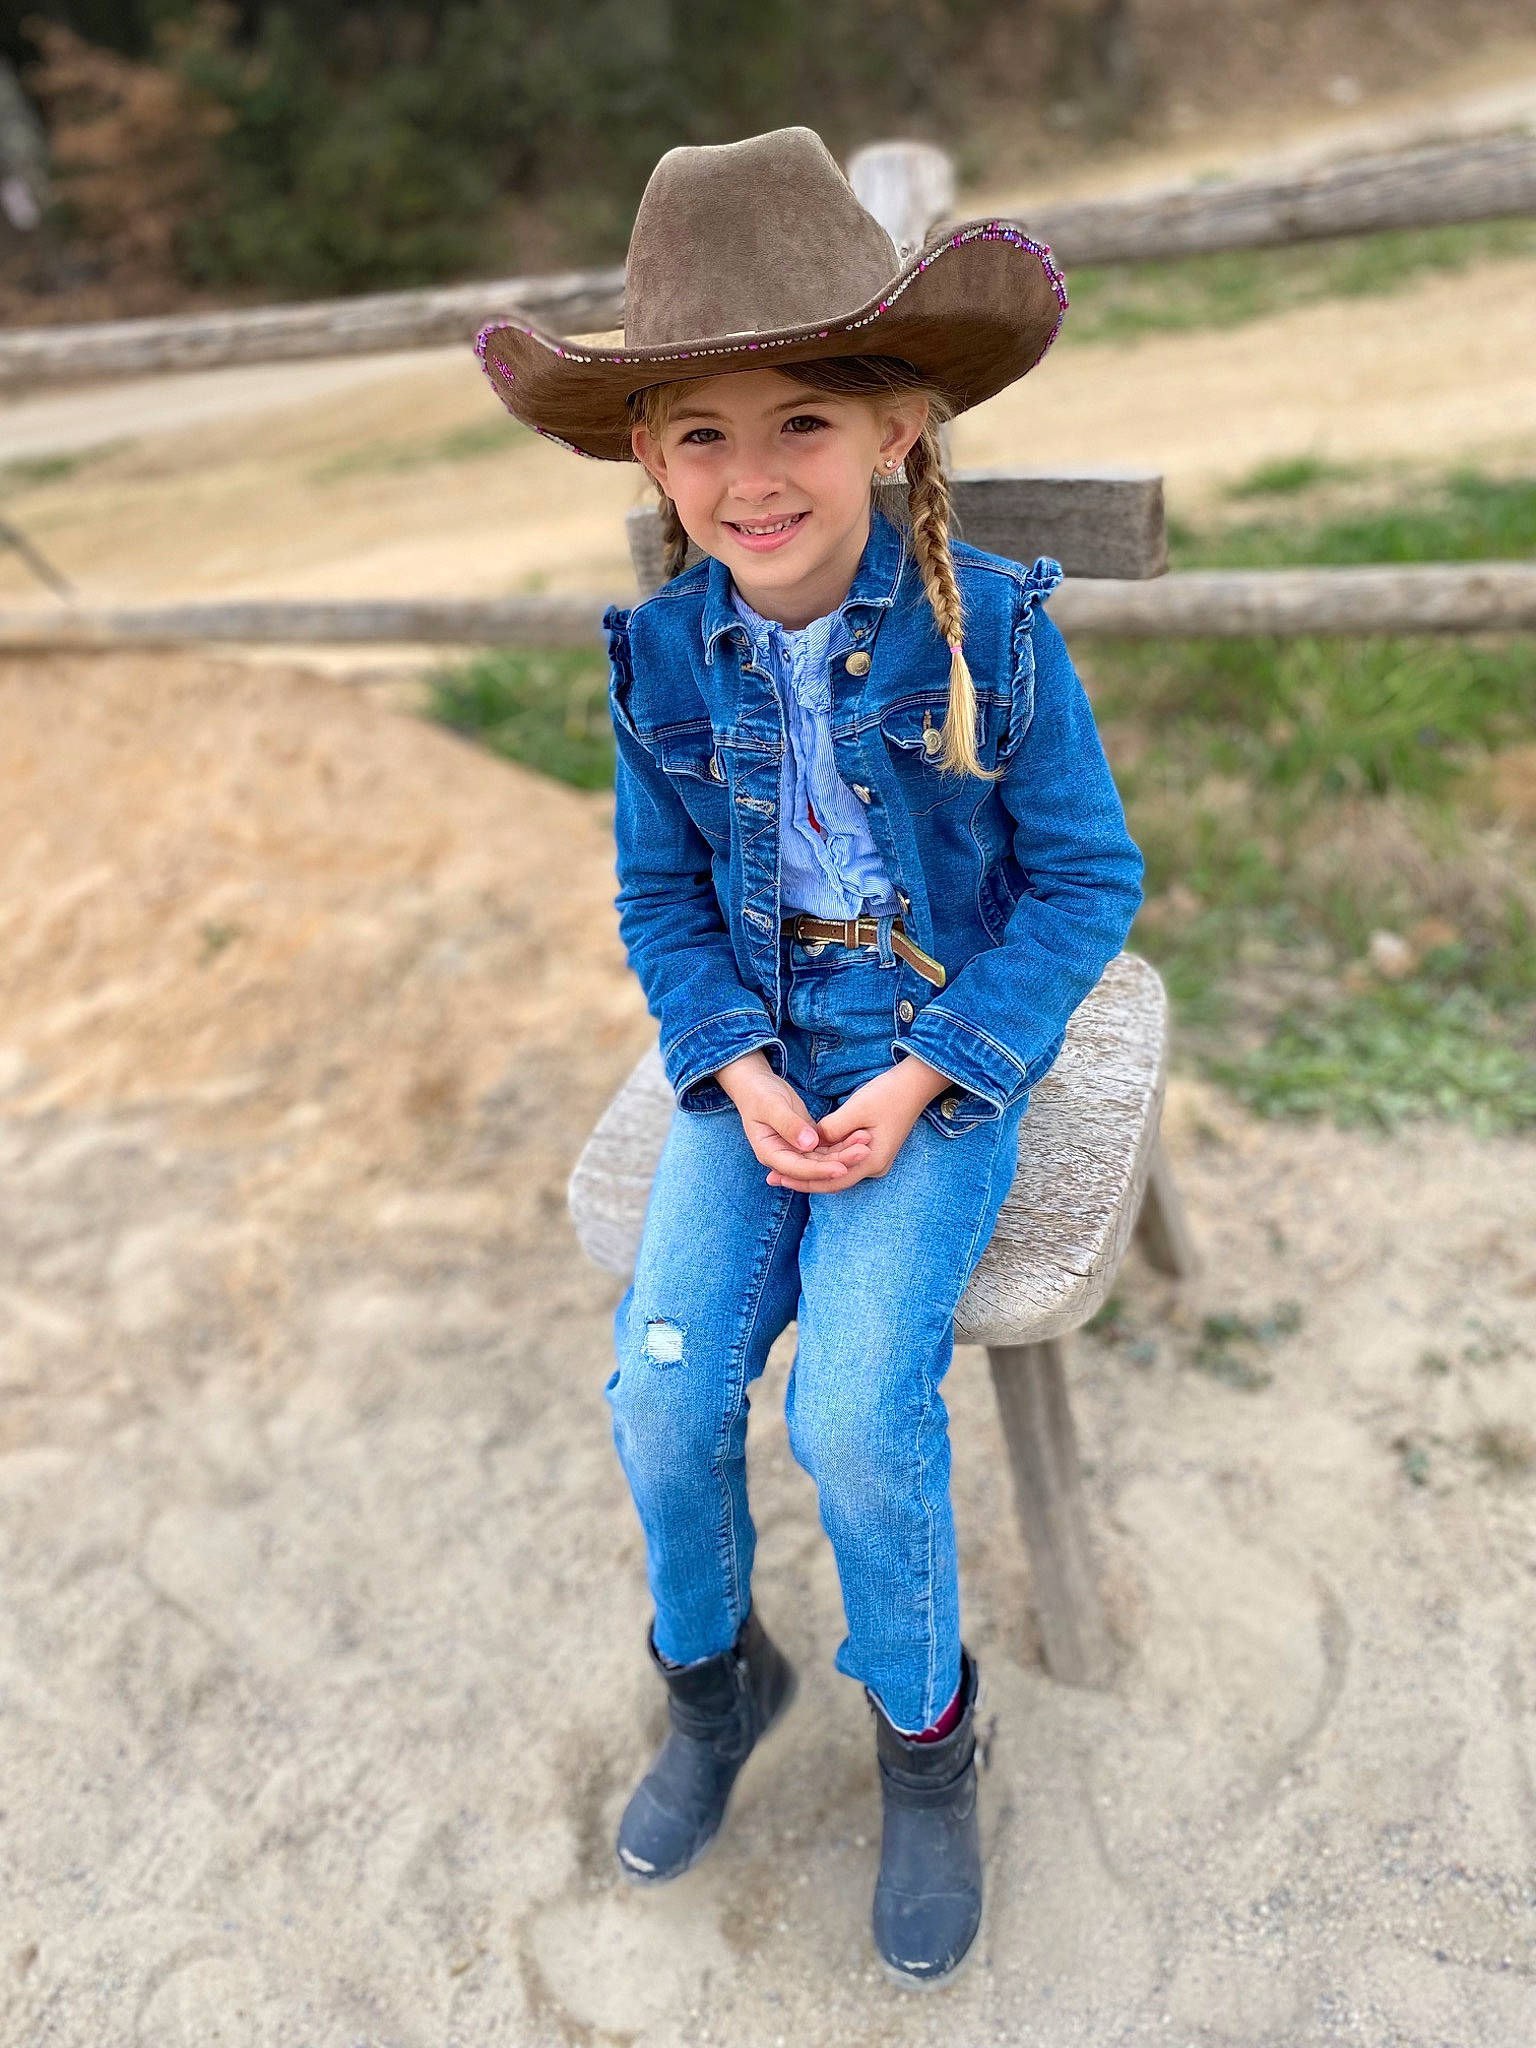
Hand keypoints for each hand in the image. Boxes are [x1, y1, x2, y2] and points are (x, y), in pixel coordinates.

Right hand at [715, 1050, 871, 1185]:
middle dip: (840, 1162)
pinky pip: (827, 1147)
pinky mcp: (807, 1141)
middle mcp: (784, 1157)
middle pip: (815, 1167)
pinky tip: (860, 1136)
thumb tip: (809, 1144)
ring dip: (845, 1152)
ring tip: (866, 1141)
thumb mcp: (771, 1106)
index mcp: (769, 1153)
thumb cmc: (759, 1094)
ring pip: (824, 1158)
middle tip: (864, 1152)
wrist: (757, 1085)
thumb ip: (788, 1125)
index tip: (842, 1168)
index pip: (797, 1169)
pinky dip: (842, 1143)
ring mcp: (796, 1151)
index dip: (820, 1171)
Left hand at [769, 1055, 951, 1194]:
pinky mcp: (870, 1148)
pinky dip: (823, 1156)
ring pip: (836, 1168)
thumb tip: (811, 1141)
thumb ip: (832, 1128)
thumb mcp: (857, 1109)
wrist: (916, 1084)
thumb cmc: (889, 1094)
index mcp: (871, 1161)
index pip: (831, 1180)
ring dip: (811, 1167)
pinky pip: (842, 1157)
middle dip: (803, 1178)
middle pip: (832, 1178)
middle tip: (772, 1178)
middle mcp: (873, 1165)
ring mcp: (873, 1158)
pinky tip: (803, 1152)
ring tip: (781, 1168)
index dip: (803, 1181)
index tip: (778, 1178)